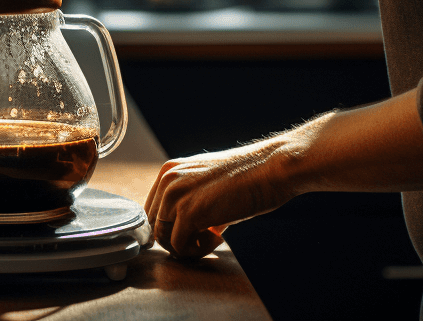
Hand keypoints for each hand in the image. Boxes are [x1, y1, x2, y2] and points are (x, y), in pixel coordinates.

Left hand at [144, 138, 296, 259]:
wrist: (270, 170)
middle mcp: (167, 181)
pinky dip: (197, 251)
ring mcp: (175, 196)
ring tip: (211, 238)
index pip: (151, 211)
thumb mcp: (207, 185)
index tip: (191, 234)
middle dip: (176, 240)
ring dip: (186, 247)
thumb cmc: (247, 178)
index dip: (169, 228)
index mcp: (169, 172)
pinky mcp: (188, 213)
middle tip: (202, 239)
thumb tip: (180, 234)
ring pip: (163, 239)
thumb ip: (189, 203)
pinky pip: (179, 247)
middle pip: (154, 227)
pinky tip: (218, 238)